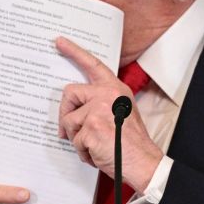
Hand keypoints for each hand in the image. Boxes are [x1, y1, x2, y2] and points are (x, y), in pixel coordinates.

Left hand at [56, 37, 162, 191]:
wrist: (143, 162)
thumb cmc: (131, 142)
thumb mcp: (120, 111)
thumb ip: (100, 102)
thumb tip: (74, 107)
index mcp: (115, 88)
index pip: (93, 64)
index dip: (74, 52)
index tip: (60, 42)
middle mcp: (107, 94)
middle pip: (70, 93)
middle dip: (65, 113)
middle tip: (67, 130)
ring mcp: (98, 110)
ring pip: (68, 120)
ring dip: (76, 138)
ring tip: (95, 145)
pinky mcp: (91, 127)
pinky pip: (74, 140)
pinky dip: (83, 152)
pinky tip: (98, 153)